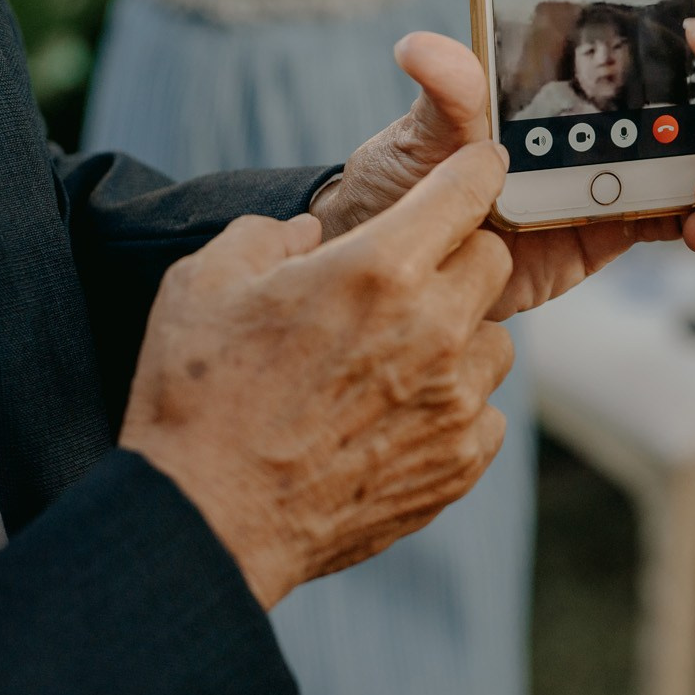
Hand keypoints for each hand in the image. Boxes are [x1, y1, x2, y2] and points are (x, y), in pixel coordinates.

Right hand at [123, 143, 515, 608]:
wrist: (206, 521)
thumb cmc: (198, 397)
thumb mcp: (206, 280)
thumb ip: (269, 235)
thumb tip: (308, 233)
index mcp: (377, 270)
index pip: (468, 191)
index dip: (474, 174)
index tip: (476, 173)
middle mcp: (432, 330)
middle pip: (495, 262)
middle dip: (457, 259)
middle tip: (406, 283)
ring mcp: (452, 402)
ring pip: (496, 341)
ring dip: (458, 340)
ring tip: (391, 363)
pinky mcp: (459, 463)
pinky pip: (486, 412)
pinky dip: (453, 408)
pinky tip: (395, 418)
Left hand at [310, 0, 694, 319]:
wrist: (401, 261)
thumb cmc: (408, 176)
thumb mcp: (425, 133)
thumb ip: (444, 97)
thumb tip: (423, 49)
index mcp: (572, 69)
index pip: (657, 28)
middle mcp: (608, 114)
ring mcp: (622, 169)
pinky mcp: (620, 226)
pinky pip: (680, 219)